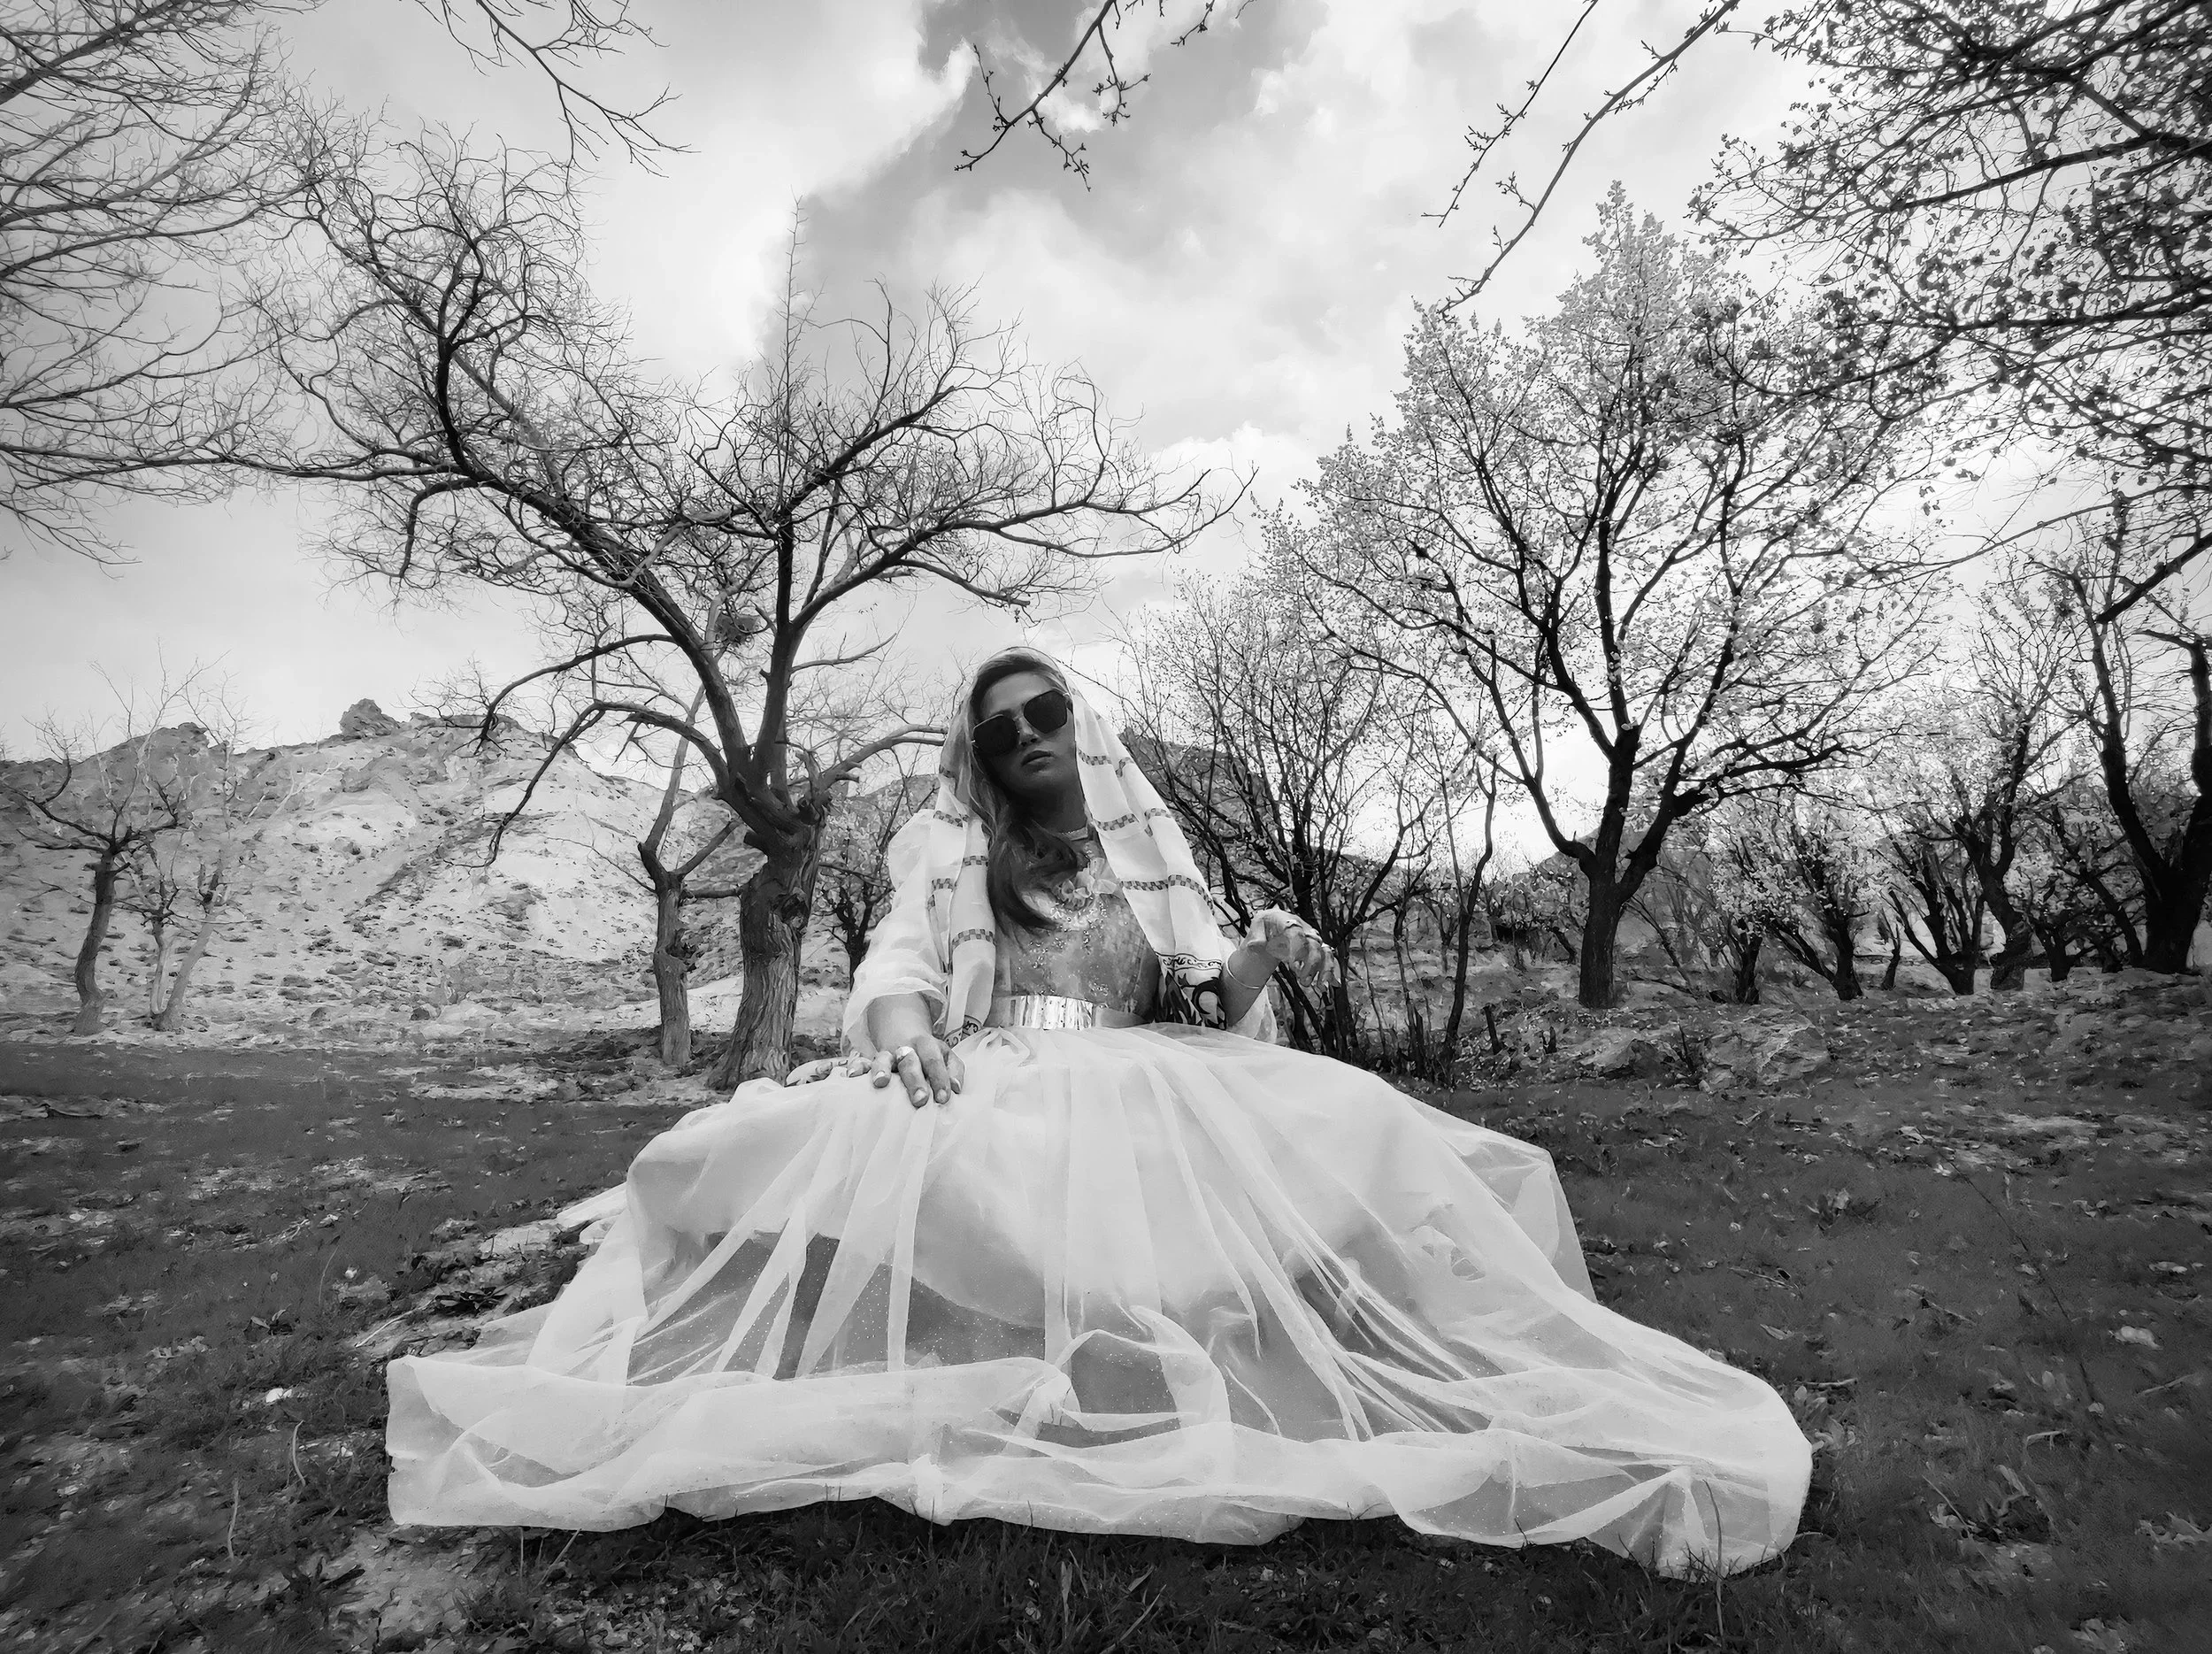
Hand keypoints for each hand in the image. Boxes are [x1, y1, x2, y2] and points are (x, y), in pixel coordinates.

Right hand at [783, 1040, 963, 1106]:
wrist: (900, 1027)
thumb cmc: (926, 1051)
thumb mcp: (945, 1054)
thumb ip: (954, 1069)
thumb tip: (956, 1089)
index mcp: (926, 1046)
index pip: (935, 1061)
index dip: (940, 1079)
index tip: (943, 1099)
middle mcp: (905, 1049)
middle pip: (910, 1062)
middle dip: (915, 1081)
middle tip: (920, 1100)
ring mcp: (886, 1054)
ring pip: (882, 1059)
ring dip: (881, 1070)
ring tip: (880, 1083)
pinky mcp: (869, 1059)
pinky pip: (860, 1061)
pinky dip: (855, 1067)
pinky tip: (851, 1076)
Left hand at [1248, 908, 1338, 988]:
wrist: (1273, 925)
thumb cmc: (1267, 925)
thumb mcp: (1257, 926)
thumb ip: (1256, 936)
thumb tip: (1256, 945)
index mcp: (1288, 921)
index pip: (1296, 932)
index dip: (1297, 947)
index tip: (1293, 962)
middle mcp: (1304, 929)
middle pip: (1314, 944)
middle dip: (1311, 963)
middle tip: (1303, 978)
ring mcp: (1311, 939)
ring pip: (1324, 952)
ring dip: (1324, 969)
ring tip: (1318, 984)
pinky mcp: (1316, 948)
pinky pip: (1327, 958)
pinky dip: (1329, 971)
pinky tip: (1326, 983)